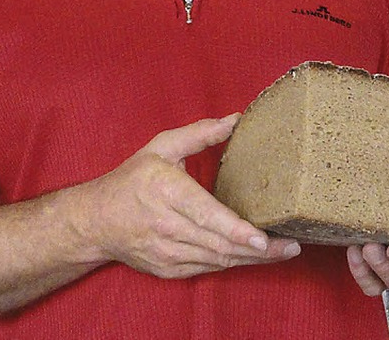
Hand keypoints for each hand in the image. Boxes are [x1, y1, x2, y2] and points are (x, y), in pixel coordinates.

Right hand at [80, 115, 300, 278]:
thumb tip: (235, 120)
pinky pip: (207, 269)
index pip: (207, 215)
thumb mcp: (161, 147)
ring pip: (217, 261)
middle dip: (258, 250)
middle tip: (292, 246)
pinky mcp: (168, 269)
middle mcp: (167, 225)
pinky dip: (231, 263)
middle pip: (219, 244)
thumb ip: (199, 134)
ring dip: (250, 260)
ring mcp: (167, 252)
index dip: (237, 230)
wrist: (96, 220)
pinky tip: (251, 257)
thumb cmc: (132, 180)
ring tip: (281, 252)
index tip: (262, 238)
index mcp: (167, 191)